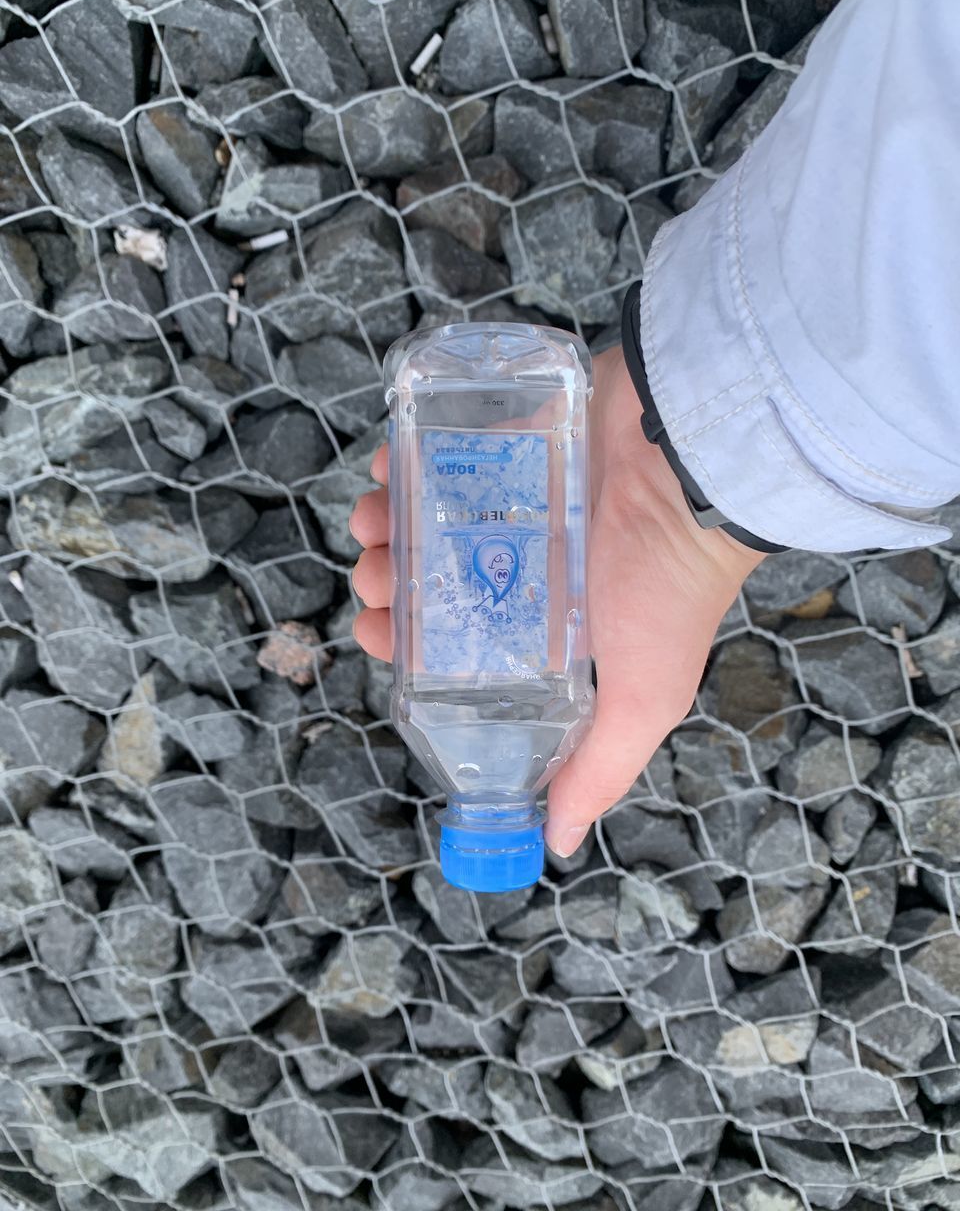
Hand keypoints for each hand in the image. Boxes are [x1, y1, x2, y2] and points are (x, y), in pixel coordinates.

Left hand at [349, 346, 764, 858]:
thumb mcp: (643, 693)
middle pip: (426, 576)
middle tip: (378, 578)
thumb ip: (599, 764)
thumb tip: (558, 843)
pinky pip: (434, 446)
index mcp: (543, 622)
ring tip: (375, 520)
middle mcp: (524, 560)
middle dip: (384, 583)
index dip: (402, 643)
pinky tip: (384, 469)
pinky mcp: (508, 435)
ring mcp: (512, 493)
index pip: (453, 642)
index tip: (381, 636)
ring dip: (380, 523)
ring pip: (418, 514)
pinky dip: (397, 460)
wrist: (687, 466)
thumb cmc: (667, 583)